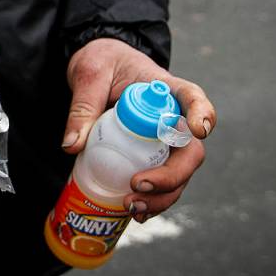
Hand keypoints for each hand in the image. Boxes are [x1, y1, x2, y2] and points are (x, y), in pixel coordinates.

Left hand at [64, 38, 215, 221]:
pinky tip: (135, 213)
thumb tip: (72, 146)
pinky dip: (153, 201)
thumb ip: (82, 105)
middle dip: (172, 175)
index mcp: (164, 88)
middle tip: (138, 185)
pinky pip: (161, 183)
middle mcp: (172, 118)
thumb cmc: (101, 63)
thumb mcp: (88, 74)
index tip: (198, 130)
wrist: (97, 68)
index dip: (202, 114)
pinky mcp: (152, 157)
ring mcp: (165, 141)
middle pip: (190, 150)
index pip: (192, 97)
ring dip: (163, 196)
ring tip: (132, 208)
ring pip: (179, 174)